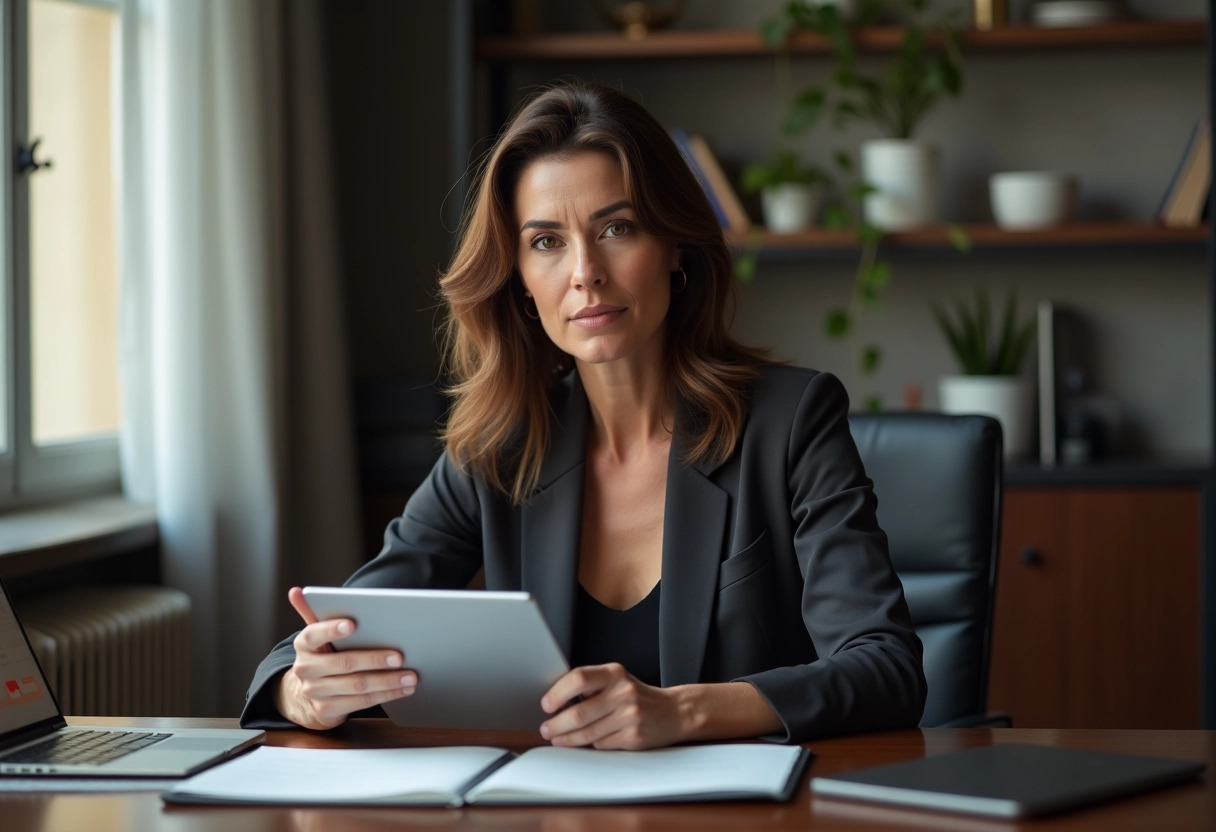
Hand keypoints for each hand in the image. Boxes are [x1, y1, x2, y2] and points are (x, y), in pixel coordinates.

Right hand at [273, 587, 417, 729]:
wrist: (308, 694)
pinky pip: (361, 702)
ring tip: (410, 676)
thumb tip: (296, 591)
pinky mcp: (328, 710)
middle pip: (344, 663)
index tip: (353, 624)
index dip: (331, 629)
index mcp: (304, 645)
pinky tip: (403, 689)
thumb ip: (313, 613)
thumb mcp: (317, 635)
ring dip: (387, 681)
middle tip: (399, 656)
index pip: (314, 634)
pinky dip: (386, 695)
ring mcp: (316, 692)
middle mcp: (306, 669)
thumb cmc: (322, 655)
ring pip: (357, 686)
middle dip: (374, 660)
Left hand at [538, 663, 689, 749]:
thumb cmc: (637, 696)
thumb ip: (590, 686)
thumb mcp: (617, 681)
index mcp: (615, 673)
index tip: (546, 704)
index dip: (557, 693)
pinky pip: (601, 744)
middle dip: (557, 724)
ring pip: (588, 733)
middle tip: (546, 728)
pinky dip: (589, 745)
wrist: (674, 712)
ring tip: (557, 738)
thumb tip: (555, 701)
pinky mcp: (634, 737)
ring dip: (567, 739)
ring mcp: (630, 716)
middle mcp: (623, 692)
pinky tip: (583, 742)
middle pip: (580, 712)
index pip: (579, 678)